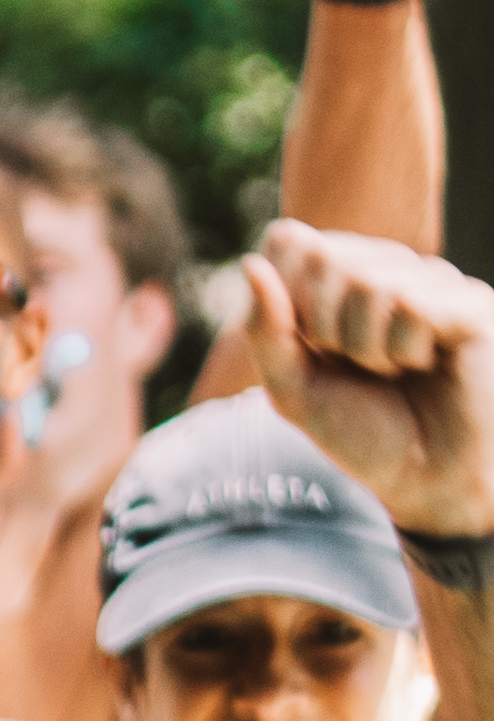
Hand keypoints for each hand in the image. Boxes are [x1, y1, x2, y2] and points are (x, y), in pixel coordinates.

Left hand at [231, 224, 493, 548]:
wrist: (422, 478)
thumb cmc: (360, 431)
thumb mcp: (292, 388)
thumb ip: (265, 331)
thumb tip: (250, 264)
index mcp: (341, 278)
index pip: (290, 242)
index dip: (285, 298)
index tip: (311, 348)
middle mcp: (388, 268)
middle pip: (324, 257)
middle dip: (323, 328)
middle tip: (356, 366)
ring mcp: (433, 280)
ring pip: (368, 282)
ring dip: (365, 347)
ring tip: (392, 370)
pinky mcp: (470, 302)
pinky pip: (412, 303)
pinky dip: (402, 349)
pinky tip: (424, 363)